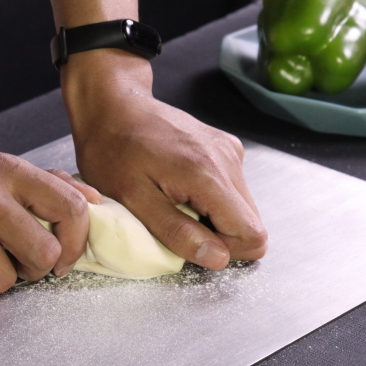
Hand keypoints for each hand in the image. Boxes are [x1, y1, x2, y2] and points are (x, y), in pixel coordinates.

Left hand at [62, 50, 267, 269]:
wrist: (114, 105)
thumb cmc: (113, 151)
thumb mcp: (134, 200)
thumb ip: (177, 232)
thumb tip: (218, 259)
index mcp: (208, 174)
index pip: (252, 234)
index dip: (225, 251)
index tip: (191, 242)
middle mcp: (229, 159)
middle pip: (251, 222)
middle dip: (218, 235)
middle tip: (177, 222)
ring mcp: (230, 151)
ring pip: (242, 208)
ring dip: (213, 218)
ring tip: (174, 202)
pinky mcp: (226, 147)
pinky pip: (232, 190)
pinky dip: (211, 200)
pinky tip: (180, 188)